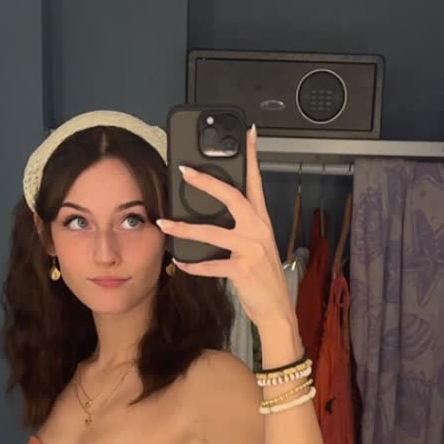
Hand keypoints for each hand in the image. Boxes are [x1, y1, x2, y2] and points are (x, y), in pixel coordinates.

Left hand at [156, 126, 292, 331]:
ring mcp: (252, 249)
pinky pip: (211, 265)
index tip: (249, 133)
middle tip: (185, 171)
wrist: (277, 309)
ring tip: (165, 224)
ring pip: (213, 232)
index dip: (253, 156)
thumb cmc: (264, 279)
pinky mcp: (243, 270)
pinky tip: (180, 263)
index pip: (257, 181)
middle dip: (207, 182)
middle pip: (232, 196)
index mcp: (261, 221)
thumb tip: (214, 217)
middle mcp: (258, 230)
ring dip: (185, 229)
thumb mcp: (258, 247)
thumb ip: (242, 229)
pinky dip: (193, 265)